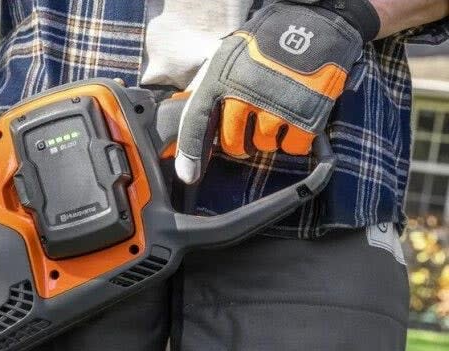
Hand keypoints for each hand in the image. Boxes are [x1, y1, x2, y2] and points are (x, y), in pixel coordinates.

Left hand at [175, 0, 379, 183]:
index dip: (190, 154)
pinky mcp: (307, 114)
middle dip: (238, 143)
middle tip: (249, 129)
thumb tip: (189, 114)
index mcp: (221, 78)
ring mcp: (276, 106)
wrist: (317, 19)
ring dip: (268, 137)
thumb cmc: (269, 39)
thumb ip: (212, 86)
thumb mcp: (230, 56)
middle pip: (232, 144)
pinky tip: (295, 119)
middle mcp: (245, 94)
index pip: (196, 124)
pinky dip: (294, 139)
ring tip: (277, 111)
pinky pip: (292, 146)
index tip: (189, 175)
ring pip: (263, 145)